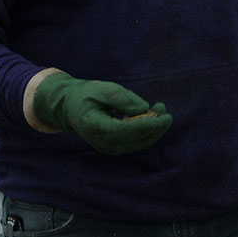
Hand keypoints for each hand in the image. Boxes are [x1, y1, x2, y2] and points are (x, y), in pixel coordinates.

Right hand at [33, 72, 171, 153]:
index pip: (126, 131)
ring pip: (138, 143)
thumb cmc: (88, 95)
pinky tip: (152, 114)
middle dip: (155, 126)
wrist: (72, 108)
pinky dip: (147, 130)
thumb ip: (122, 98)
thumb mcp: (103, 89)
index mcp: (94, 126)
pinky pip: (136, 142)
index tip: (165, 116)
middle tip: (164, 108)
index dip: (148, 125)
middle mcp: (101, 142)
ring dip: (154, 128)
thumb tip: (144, 108)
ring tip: (160, 107)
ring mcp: (108, 148)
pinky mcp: (114, 148)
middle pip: (135, 140)